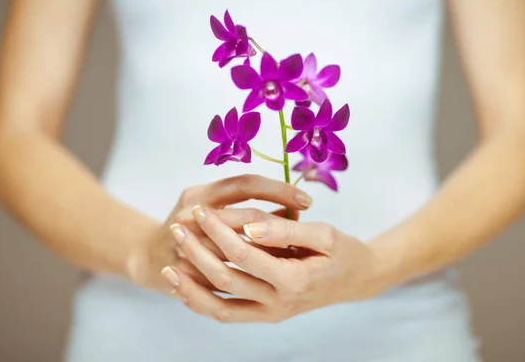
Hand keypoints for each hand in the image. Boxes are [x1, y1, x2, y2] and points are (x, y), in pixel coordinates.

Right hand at [125, 175, 311, 295]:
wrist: (148, 255)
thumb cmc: (192, 226)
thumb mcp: (214, 204)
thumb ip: (247, 204)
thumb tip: (294, 208)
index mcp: (200, 193)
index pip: (245, 184)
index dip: (279, 189)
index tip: (307, 199)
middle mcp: (189, 215)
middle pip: (244, 218)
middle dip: (280, 224)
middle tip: (307, 231)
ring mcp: (185, 246)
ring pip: (238, 252)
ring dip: (270, 252)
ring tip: (294, 256)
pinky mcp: (185, 273)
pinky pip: (223, 279)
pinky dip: (250, 276)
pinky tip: (274, 277)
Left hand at [163, 205, 371, 322]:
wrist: (355, 281)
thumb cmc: (343, 252)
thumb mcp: (324, 234)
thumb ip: (287, 230)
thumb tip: (250, 226)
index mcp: (294, 279)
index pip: (244, 252)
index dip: (218, 229)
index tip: (200, 208)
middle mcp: (279, 303)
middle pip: (226, 277)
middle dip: (197, 251)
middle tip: (177, 226)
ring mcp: (271, 313)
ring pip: (220, 305)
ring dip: (191, 286)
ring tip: (168, 265)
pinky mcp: (265, 316)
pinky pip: (227, 314)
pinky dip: (203, 304)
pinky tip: (183, 289)